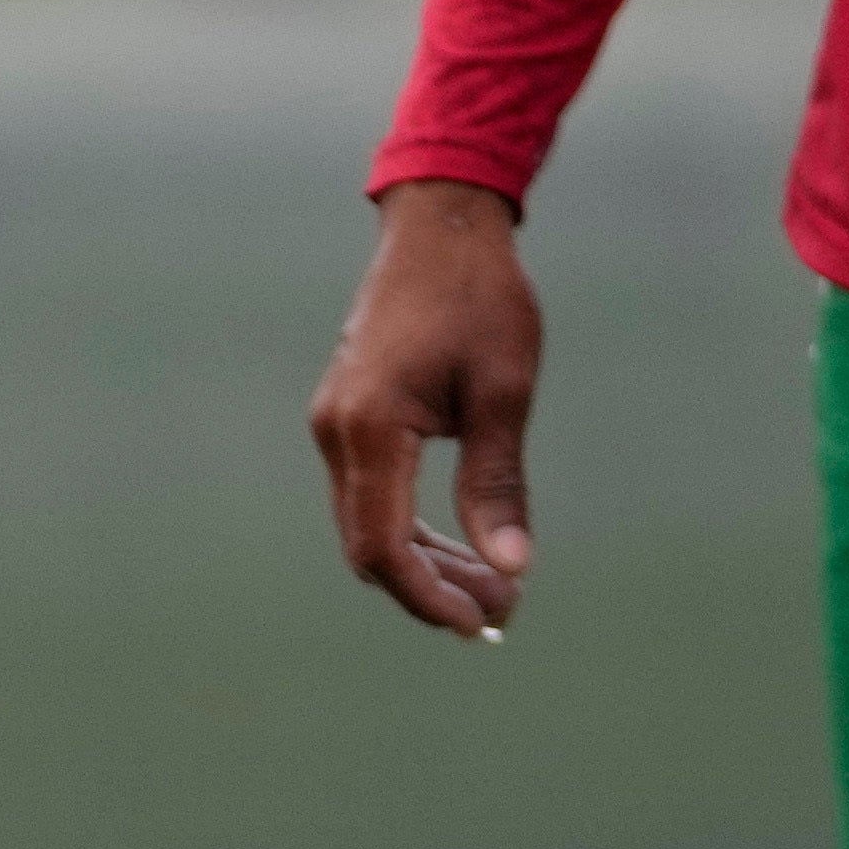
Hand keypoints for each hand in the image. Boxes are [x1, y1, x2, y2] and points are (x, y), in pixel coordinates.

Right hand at [307, 181, 540, 636]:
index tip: (480, 622)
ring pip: (369, 526)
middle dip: (433, 589)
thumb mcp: (503, 393)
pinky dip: (413, 529)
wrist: (439, 226)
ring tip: (494, 585)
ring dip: (425, 564)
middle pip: (370, 548)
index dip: (429, 596)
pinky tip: (463, 541)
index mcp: (370, 427)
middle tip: (504, 612)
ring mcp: (336, 426)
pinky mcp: (348, 418)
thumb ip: (498, 484)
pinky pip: (371, 496)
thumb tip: (512, 568)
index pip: (385, 546)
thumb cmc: (479, 299)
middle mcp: (337, 433)